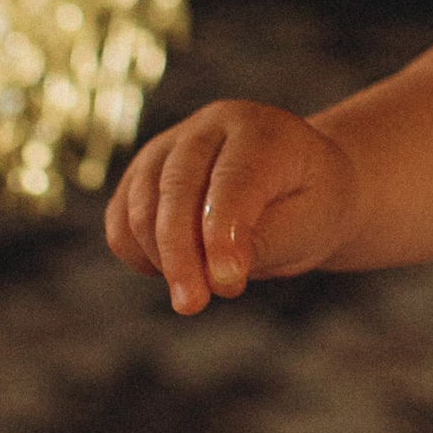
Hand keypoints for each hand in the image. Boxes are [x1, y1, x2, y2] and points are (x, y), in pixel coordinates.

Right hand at [105, 100, 356, 312]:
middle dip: (180, 253)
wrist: (302, 185)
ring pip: (140, 204)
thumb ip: (264, 242)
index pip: (232, 179)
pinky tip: (172, 274)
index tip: (227, 283)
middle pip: (177, 186)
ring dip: (160, 259)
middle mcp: (210, 127)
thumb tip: (214, 275)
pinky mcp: (143, 173)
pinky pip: (120, 218)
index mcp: (261, 130)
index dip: (223, 232)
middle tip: (193, 305)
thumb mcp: (310, 224)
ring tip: (196, 296)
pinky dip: (136, 253)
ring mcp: (170, 145)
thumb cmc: (312, 206)